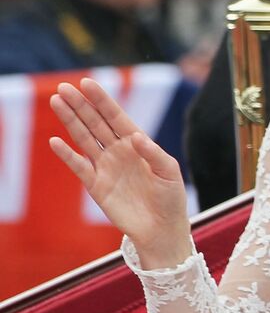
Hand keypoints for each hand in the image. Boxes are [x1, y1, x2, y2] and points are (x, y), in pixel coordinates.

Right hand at [49, 77, 191, 267]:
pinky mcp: (96, 186)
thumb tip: (135, 136)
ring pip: (84, 139)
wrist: (162, 229)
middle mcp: (118, 151)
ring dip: (70, 121)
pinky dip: (67, 154)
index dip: (102, 100)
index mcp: (138, 144)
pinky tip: (56, 141)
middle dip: (81, 105)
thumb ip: (153, 153)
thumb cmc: (171, 199)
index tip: (87, 83)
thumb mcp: (169, 172)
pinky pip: (78, 166)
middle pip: (95, 123)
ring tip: (56, 102)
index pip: (116, 116)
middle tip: (63, 87)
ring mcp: (105, 167)